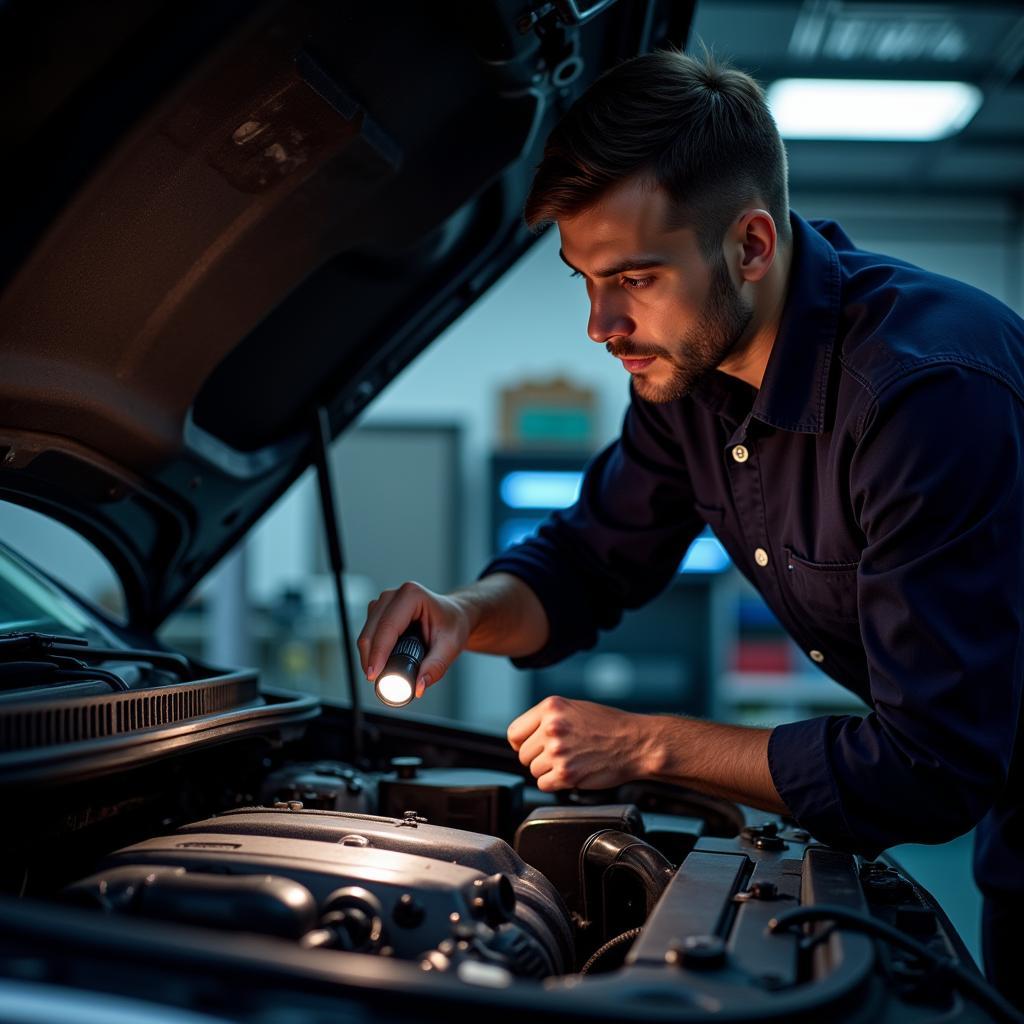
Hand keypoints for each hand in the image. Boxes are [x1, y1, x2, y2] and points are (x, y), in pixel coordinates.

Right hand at [357, 581, 472, 697]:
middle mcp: (394, 595)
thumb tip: (418, 686)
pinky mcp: (379, 612)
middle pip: (371, 630)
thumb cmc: (454, 624)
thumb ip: (436, 667)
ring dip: (368, 655)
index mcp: (412, 595)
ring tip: (380, 675)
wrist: (455, 615)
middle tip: (377, 682)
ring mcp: (384, 602)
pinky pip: (368, 634)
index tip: (373, 675)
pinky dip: (371, 651)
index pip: (388, 627)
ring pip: (366, 633)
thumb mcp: (451, 646)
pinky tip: (379, 664)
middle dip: (370, 658)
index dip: (378, 653)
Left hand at [507, 695, 654, 791]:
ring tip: (570, 761)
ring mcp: (558, 751)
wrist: (636, 742)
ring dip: (549, 771)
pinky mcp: (566, 773)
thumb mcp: (574, 708)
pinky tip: (572, 772)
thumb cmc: (610, 725)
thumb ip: (547, 719)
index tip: (528, 747)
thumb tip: (524, 736)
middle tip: (559, 755)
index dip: (521, 743)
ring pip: (533, 770)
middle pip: (523, 754)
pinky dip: (555, 783)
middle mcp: (552, 727)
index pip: (514, 732)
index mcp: (551, 708)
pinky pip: (544, 784)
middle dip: (538, 757)